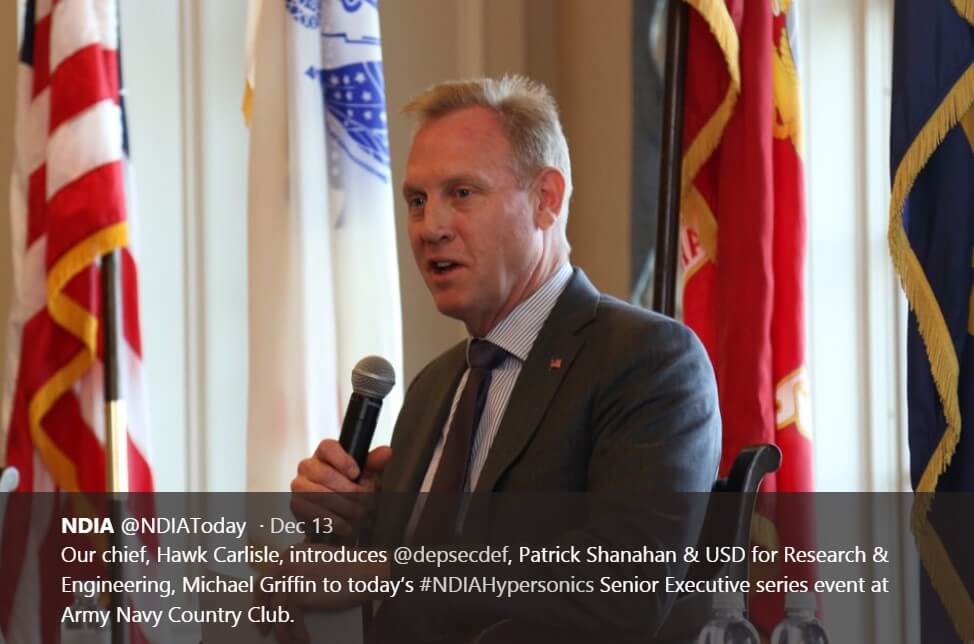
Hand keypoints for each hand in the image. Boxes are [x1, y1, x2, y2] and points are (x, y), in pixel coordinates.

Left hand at [254, 545, 389, 642]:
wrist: (368, 571)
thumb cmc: (350, 569)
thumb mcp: (319, 562)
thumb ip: (301, 569)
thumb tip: (285, 592)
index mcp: (292, 552)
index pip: (268, 575)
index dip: (262, 596)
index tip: (262, 610)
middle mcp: (288, 561)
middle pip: (263, 589)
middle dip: (261, 611)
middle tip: (264, 627)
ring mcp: (292, 576)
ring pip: (276, 608)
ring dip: (281, 628)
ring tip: (287, 640)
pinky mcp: (300, 592)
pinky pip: (291, 618)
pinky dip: (296, 631)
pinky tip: (303, 638)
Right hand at [290, 440, 391, 535]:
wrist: (337, 513)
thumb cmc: (350, 487)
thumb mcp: (365, 474)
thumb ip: (374, 462)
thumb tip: (386, 452)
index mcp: (324, 453)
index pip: (328, 447)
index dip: (343, 460)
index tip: (357, 473)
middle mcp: (308, 465)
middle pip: (326, 474)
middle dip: (350, 491)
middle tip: (365, 501)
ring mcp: (299, 485)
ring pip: (320, 495)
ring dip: (344, 507)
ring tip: (358, 514)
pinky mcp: (296, 504)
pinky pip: (312, 512)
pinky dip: (333, 521)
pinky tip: (345, 525)